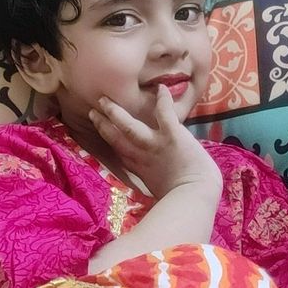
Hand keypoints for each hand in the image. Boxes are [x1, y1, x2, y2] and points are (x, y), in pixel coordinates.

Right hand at [89, 85, 221, 200]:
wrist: (194, 196)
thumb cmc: (181, 200)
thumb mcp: (158, 193)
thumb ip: (152, 184)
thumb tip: (153, 185)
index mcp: (139, 169)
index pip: (120, 152)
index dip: (108, 140)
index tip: (100, 130)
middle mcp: (142, 155)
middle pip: (115, 138)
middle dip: (102, 124)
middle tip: (92, 111)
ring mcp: (154, 144)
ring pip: (128, 125)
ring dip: (115, 113)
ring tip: (104, 100)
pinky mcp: (171, 135)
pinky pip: (164, 113)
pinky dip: (163, 100)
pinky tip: (161, 87)